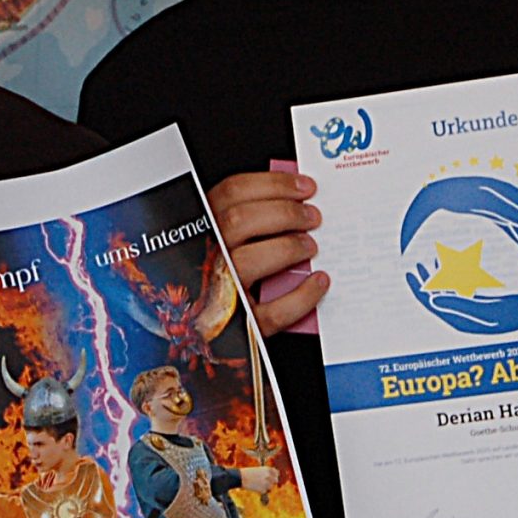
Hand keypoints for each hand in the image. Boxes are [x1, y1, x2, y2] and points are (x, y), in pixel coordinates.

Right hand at [206, 169, 324, 328]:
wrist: (199, 332)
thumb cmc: (216, 279)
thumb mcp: (219, 241)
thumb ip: (243, 220)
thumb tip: (293, 200)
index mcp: (202, 229)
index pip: (231, 192)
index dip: (273, 185)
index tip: (304, 187)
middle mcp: (207, 257)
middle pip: (240, 220)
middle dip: (285, 212)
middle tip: (313, 216)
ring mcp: (220, 292)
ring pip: (250, 261)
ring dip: (289, 247)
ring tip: (311, 245)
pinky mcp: (241, 327)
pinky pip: (272, 312)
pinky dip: (302, 296)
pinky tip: (318, 282)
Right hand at [238, 466, 276, 493]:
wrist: (241, 477)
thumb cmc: (247, 473)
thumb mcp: (258, 470)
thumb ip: (265, 473)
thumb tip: (271, 478)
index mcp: (267, 469)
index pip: (276, 473)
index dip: (274, 475)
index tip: (272, 477)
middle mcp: (269, 475)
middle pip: (275, 480)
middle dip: (272, 482)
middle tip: (266, 483)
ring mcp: (266, 483)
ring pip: (270, 487)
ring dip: (266, 487)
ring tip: (257, 485)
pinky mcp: (263, 489)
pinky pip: (264, 491)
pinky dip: (261, 491)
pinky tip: (255, 487)